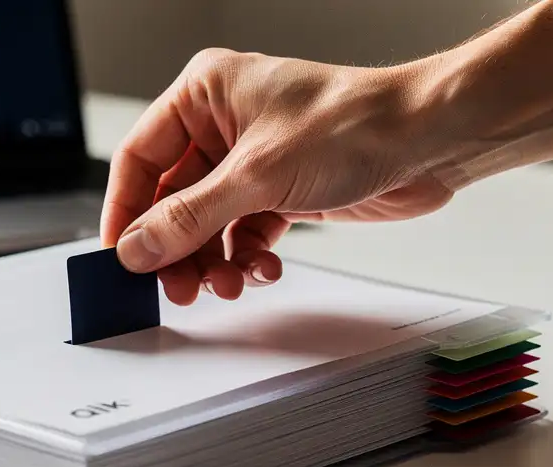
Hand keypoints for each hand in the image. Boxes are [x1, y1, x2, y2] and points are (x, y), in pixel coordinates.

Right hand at [100, 48, 454, 305]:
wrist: (430, 139)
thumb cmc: (355, 123)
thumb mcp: (256, 176)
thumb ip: (189, 217)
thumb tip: (138, 247)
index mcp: (205, 94)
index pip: (140, 157)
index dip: (126, 210)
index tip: (122, 256)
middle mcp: (224, 123)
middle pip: (173, 198)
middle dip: (176, 246)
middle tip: (176, 286)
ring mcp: (253, 159)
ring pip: (208, 222)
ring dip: (212, 259)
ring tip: (222, 284)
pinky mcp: (281, 189)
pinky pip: (243, 231)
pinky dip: (246, 256)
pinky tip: (259, 268)